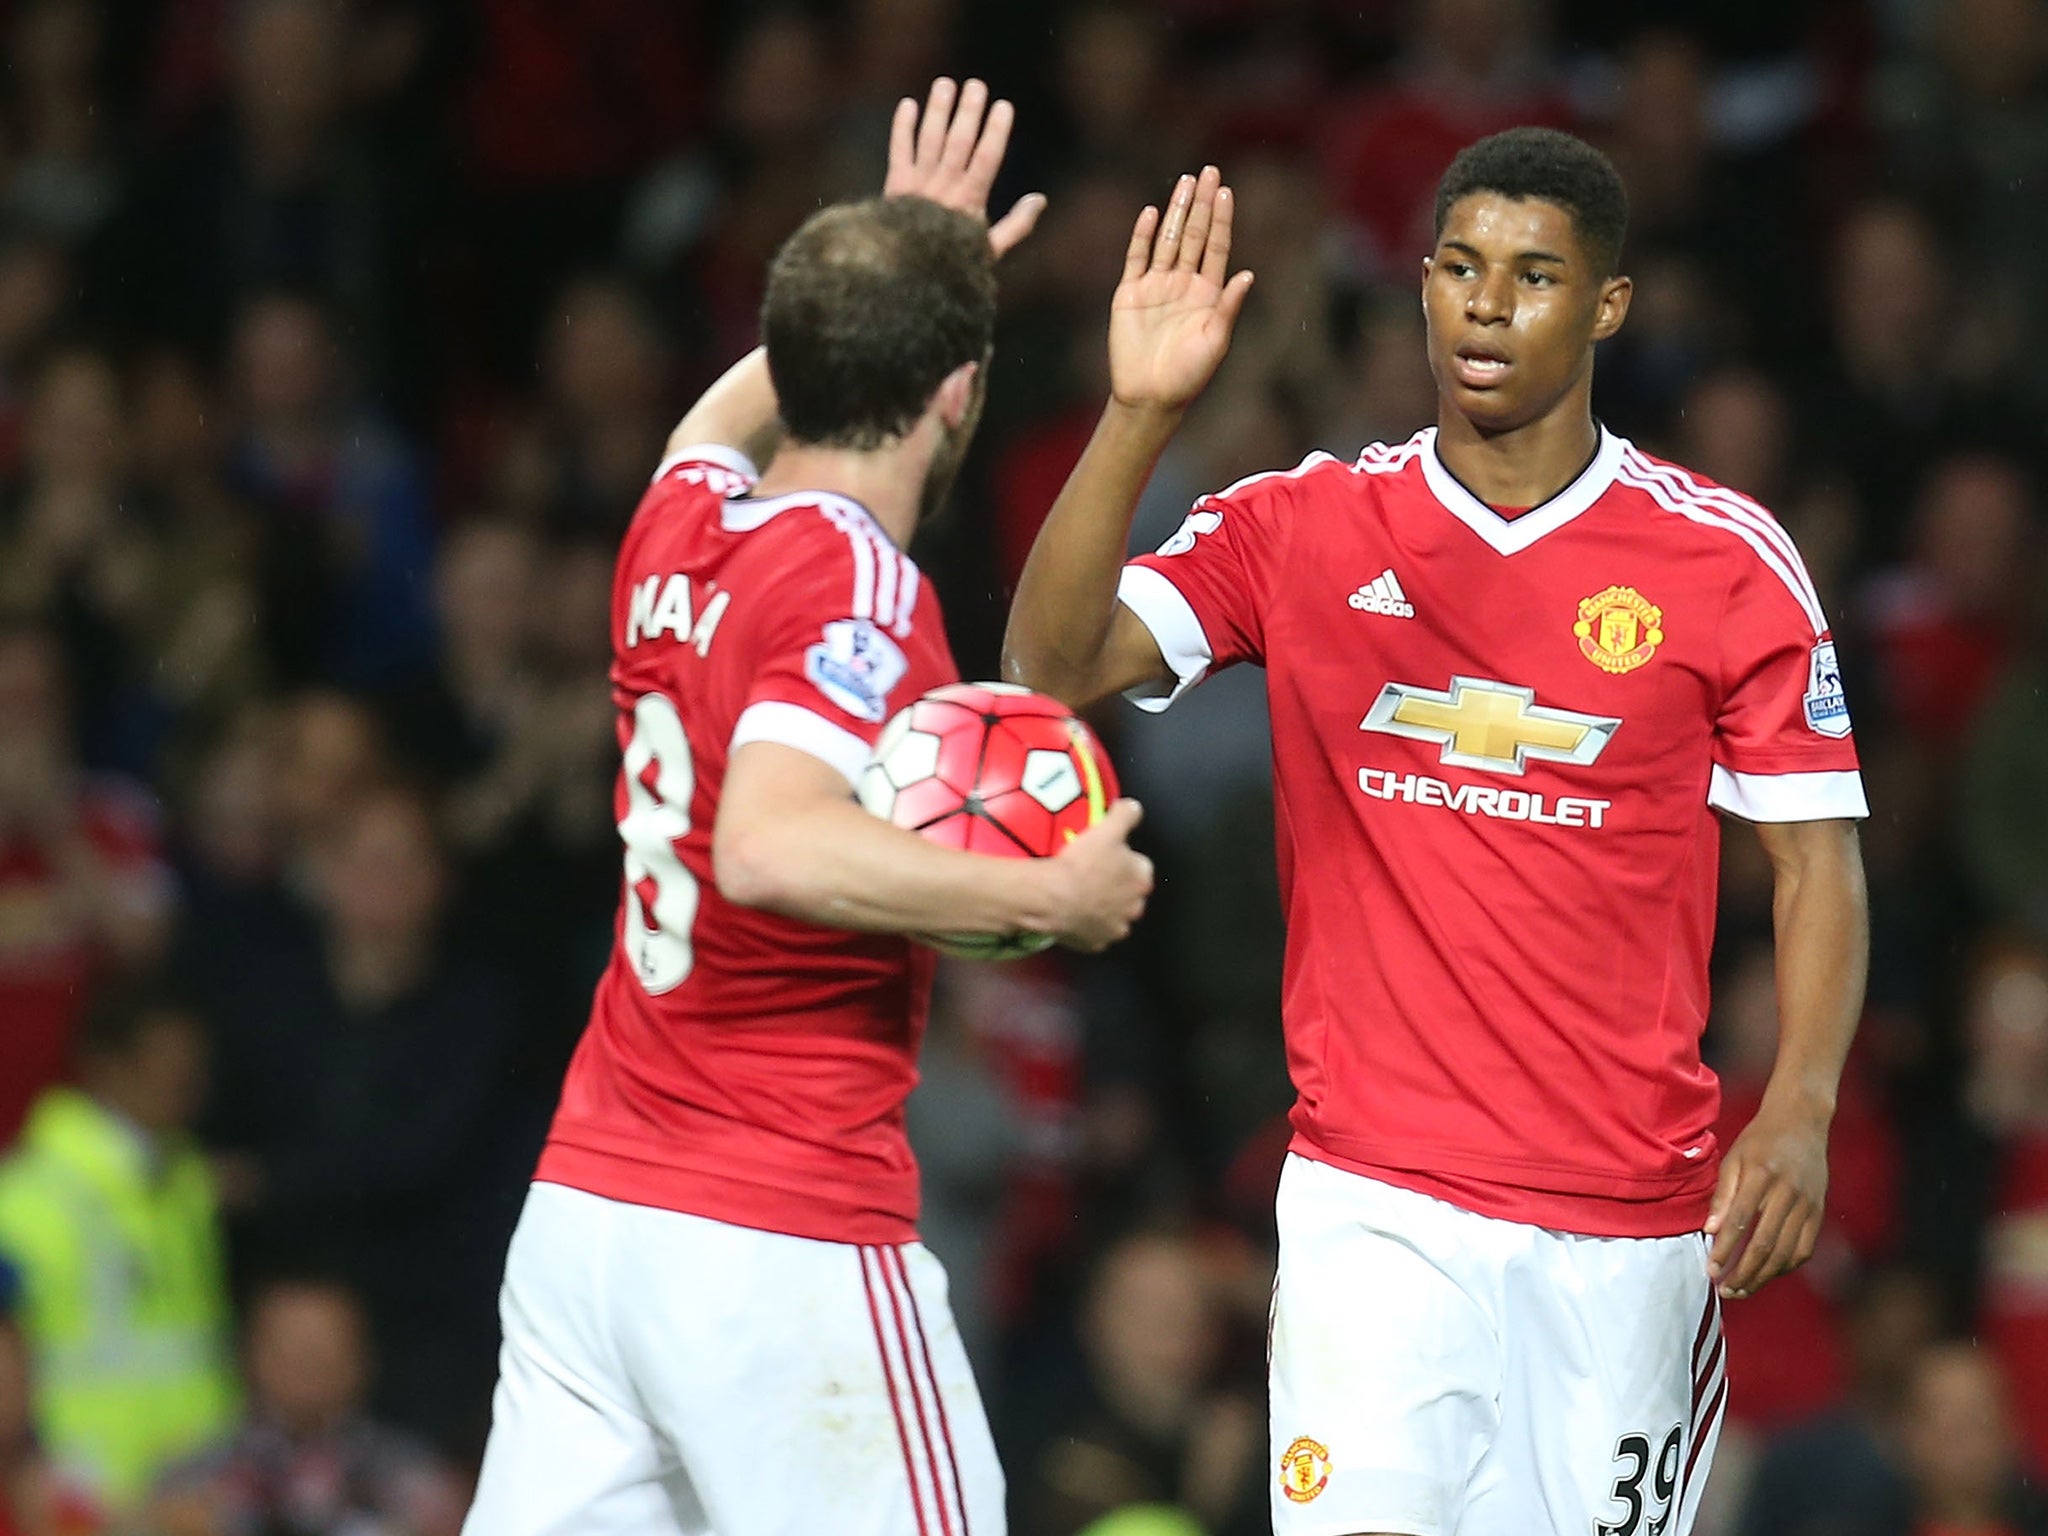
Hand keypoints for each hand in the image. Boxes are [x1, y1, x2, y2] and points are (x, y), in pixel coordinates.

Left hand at [884, 77, 1045, 257]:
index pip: (986, 159)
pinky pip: (899, 150)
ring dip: (937, 110)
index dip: (995, 131)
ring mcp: (917, 185)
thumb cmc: (953, 264)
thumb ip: (1016, 226)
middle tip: (976, 85)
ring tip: (945, 84)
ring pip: (929, 140)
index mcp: (969, 202)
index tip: (1003, 106)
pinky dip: (902, 127)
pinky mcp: (895, 185)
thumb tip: (1039, 199)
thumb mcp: (989, 251)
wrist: (906, 277)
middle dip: (968, 112)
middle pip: (958, 142)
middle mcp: (943, 189)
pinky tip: (909, 104)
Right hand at [1044, 798, 1152, 951]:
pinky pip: (1094, 931)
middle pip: (1128, 892)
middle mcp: (1134, 906)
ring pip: (1112, 914)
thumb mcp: (1107, 828)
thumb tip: (1134, 808)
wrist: (1053, 898)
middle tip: (1091, 874)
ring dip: (1102, 906)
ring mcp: (1115, 927)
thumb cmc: (1082, 864)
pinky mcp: (1096, 943)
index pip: (1139, 865)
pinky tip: (1073, 912)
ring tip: (1081, 894)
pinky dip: (1087, 924)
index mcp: (1141, 878)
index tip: (1105, 856)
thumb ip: (1127, 814)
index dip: (1122, 858)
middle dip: (1115, 885)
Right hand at [1110, 166, 1256, 414]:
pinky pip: (1137, 258)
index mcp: (1208, 294)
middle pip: (1194, 235)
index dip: (1221, 219)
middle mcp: (1184, 284)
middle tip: (1207, 171)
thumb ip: (1229, 307)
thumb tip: (1248, 275)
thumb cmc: (1188, 375)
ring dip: (1177, 211)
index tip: (1225, 192)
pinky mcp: (1130, 294)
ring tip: (1185, 182)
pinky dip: (1143, 236)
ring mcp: (1156, 286)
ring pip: (1169, 240)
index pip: (1216, 247)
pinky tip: (1152, 213)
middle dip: (1201, 204)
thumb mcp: (1216, 342)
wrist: (1149, 396)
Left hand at [1704, 1103, 1829, 1297]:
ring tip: (1741, 1289)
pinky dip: (1785, 1266)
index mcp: (1761, 1174)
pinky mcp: (1819, 1212)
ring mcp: (1808, 1203)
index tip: (1710, 1269)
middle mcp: (1788, 1191)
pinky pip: (1804, 1248)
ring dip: (1762, 1276)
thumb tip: (1710, 1231)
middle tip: (1725, 1289)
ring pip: (1785, 1251)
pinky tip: (1767, 1274)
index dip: (1725, 1249)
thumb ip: (1723, 1195)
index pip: (1740, 1221)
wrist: (1801, 1122)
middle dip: (1743, 1272)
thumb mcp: (1733, 1158)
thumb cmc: (1759, 1141)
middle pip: (1765, 1242)